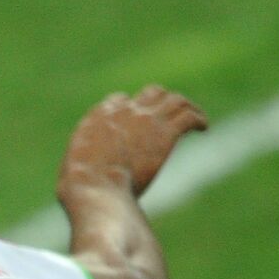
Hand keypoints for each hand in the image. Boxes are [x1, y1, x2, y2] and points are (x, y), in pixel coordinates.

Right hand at [57, 85, 207, 198]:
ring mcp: (148, 119)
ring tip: (195, 117)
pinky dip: (198, 119)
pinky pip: (189, 116)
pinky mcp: (166, 134)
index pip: (120, 100)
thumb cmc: (80, 186)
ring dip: (186, 106)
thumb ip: (84, 163)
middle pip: (151, 92)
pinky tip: (204, 129)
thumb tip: (79, 181)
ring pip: (175, 100)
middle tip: (170, 115)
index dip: (131, 109)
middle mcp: (126, 110)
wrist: (95, 186)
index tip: (138, 123)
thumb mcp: (74, 167)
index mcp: (100, 115)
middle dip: (162, 101)